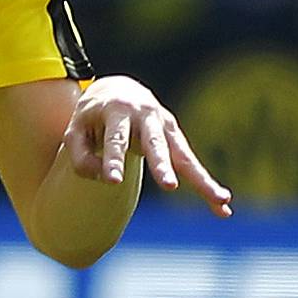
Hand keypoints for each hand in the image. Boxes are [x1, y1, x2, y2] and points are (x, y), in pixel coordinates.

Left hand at [62, 75, 232, 215]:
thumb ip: (80, 157)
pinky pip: (191, 164)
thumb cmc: (93, 118)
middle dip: (162, 164)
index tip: (113, 181)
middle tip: (169, 186)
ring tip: (220, 200)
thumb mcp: (75, 131)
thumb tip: (105, 179)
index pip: (115, 139)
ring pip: (183, 156)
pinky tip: (222, 206)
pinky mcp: (175, 138)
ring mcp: (165, 126)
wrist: (119, 91)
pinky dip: (206, 184)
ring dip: (200, 178)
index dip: (114, 159)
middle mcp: (145, 117)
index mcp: (117, 111)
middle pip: (155, 143)